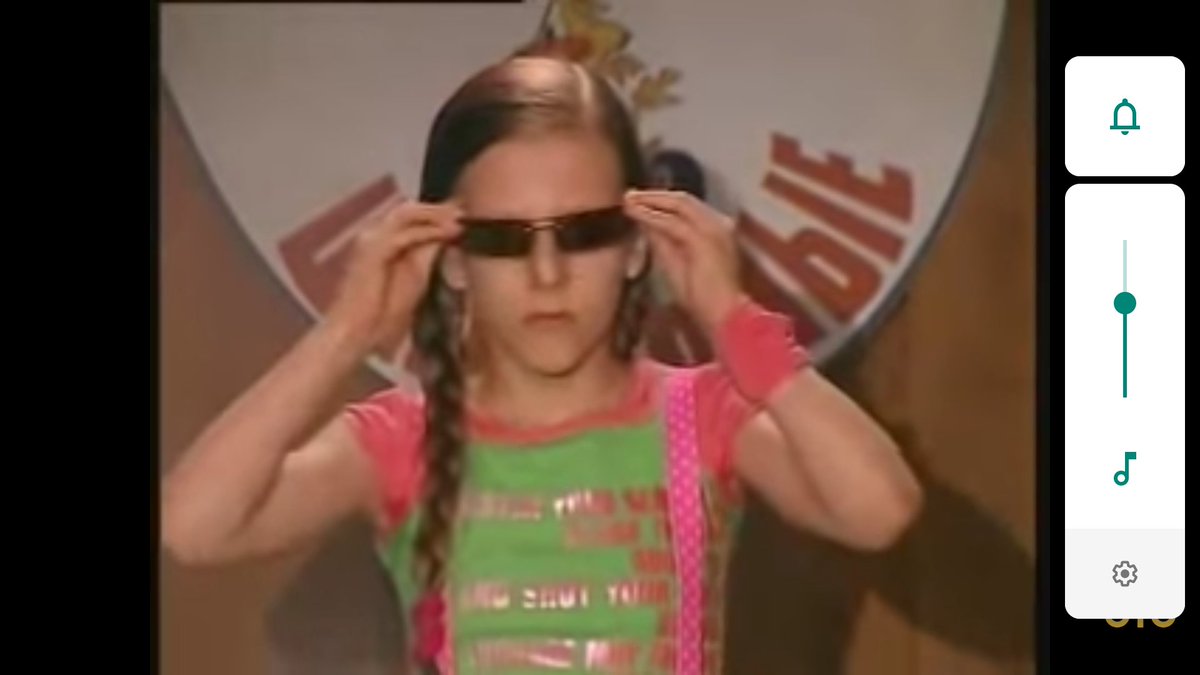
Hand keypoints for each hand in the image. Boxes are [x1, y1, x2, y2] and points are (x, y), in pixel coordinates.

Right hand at [325, 199, 462, 352]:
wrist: (355, 332)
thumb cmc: (382, 313)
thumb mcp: (415, 278)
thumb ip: (427, 255)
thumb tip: (447, 236)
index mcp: (380, 240)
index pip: (410, 216)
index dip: (437, 213)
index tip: (464, 214)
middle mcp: (373, 234)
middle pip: (408, 209)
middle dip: (439, 209)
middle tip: (465, 212)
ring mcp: (370, 239)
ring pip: (406, 214)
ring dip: (435, 215)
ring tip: (459, 220)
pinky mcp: (372, 250)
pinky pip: (404, 235)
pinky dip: (428, 232)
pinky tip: (447, 234)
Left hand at [623, 189, 746, 334]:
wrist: (725, 315)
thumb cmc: (705, 299)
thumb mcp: (678, 265)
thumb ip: (664, 243)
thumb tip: (646, 224)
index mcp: (717, 230)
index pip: (688, 208)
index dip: (663, 202)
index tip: (640, 201)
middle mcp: (719, 223)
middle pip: (684, 200)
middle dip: (655, 195)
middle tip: (630, 195)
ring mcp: (713, 228)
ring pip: (678, 204)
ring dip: (651, 200)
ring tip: (629, 199)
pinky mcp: (704, 238)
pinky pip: (672, 222)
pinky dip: (651, 215)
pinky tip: (635, 213)